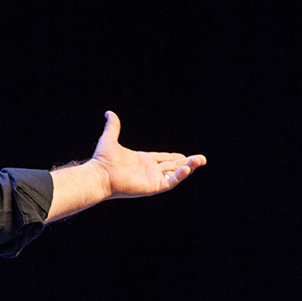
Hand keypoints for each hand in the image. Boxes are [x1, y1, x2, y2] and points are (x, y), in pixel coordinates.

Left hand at [91, 110, 206, 197]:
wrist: (99, 174)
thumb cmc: (102, 160)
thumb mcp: (110, 138)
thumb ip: (113, 126)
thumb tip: (109, 113)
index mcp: (141, 161)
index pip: (162, 159)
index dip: (173, 158)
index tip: (184, 156)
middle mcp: (148, 171)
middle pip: (172, 167)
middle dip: (187, 163)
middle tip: (202, 159)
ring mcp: (150, 180)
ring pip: (174, 174)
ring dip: (188, 168)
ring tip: (201, 160)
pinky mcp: (152, 187)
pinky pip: (169, 182)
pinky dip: (179, 176)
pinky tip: (187, 167)